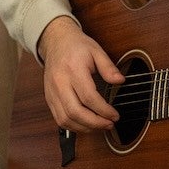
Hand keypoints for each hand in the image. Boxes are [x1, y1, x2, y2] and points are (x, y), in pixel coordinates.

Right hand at [37, 16, 123, 131]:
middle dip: (95, 123)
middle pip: (75, 111)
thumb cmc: (76, 46)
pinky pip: (59, 118)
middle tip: (109, 124)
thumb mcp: (96, 51)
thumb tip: (120, 81)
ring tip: (99, 126)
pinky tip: (86, 124)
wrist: (55, 41)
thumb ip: (108, 67)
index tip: (114, 115)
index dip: (103, 110)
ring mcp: (52, 92)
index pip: (88, 96)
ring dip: (84, 127)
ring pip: (65, 119)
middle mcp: (60, 82)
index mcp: (73, 70)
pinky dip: (73, 126)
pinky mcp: (49, 98)